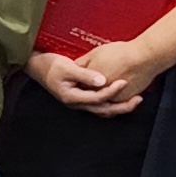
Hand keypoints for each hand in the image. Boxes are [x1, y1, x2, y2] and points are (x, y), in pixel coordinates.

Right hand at [30, 47, 147, 116]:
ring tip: (135, 101)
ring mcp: (79, 102)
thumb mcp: (67, 67)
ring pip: (102, 110)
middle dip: (122, 107)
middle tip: (139, 100)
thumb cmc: (50, 65)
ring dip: (119, 107)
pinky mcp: (81, 98)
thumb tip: (103, 80)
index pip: (97, 98)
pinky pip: (99, 105)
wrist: (37, 67)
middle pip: (103, 110)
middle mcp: (76, 104)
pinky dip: (112, 103)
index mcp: (72, 97)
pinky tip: (121, 97)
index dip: (112, 91)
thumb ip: (85, 74)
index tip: (124, 82)